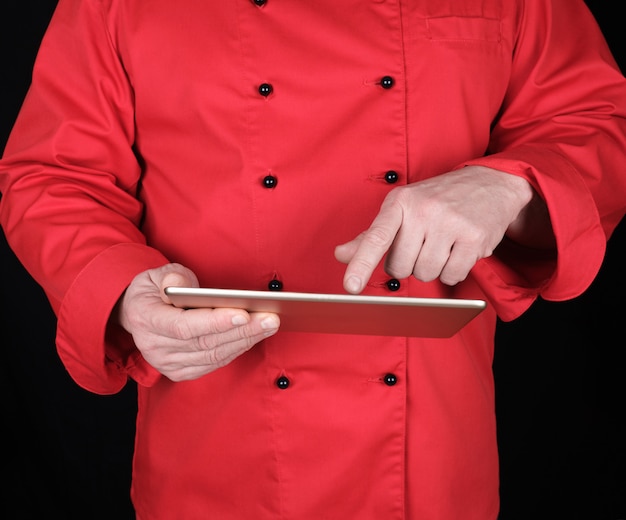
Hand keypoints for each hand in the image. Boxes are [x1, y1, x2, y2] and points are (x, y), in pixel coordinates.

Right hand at [115, 263, 279, 380]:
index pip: (184, 326)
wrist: (137, 314)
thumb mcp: (157, 274)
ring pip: (214, 355)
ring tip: (270, 324)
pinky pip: (214, 362)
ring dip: (246, 340)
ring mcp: (167, 363)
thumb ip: (173, 277)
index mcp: (145, 319)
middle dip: (242, 330)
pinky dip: (237, 349)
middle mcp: (154, 346)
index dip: (215, 322)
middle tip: (270, 317)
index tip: (243, 313)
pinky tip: (254, 335)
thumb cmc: (154, 291)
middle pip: (205, 342)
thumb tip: (190, 287)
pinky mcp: (180, 372)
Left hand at [335, 166, 533, 291]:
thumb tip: (341, 254)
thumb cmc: (439, 199)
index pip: (377, 237)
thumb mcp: (402, 208)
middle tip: (423, 243)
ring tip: (442, 244)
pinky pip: (452, 275)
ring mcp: (450, 223)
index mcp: (400, 201)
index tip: (351, 287)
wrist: (490, 184)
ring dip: (432, 268)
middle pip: (401, 267)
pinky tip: (458, 251)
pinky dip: (453, 271)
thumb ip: (372, 235)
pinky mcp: (474, 237)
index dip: (361, 263)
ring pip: (425, 274)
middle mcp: (423, 209)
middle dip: (409, 264)